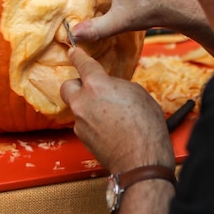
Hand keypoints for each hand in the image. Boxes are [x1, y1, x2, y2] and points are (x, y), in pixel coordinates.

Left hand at [60, 47, 173, 173]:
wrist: (141, 162)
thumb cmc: (146, 127)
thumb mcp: (137, 93)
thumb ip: (117, 85)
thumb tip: (110, 87)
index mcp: (97, 85)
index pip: (82, 63)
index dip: (77, 55)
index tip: (73, 51)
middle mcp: (82, 101)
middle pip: (67, 85)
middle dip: (77, 84)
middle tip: (93, 88)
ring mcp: (79, 121)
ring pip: (76, 106)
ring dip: (87, 105)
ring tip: (108, 113)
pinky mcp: (81, 137)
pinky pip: (82, 123)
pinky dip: (91, 122)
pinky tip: (109, 127)